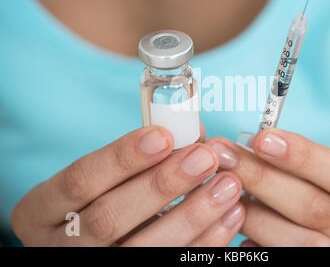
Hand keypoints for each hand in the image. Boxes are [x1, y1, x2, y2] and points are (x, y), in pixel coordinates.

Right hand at [11, 126, 244, 245]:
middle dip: (162, 185)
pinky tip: (230, 215)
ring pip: (144, 248)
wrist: (87, 246)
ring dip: (193, 215)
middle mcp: (61, 246)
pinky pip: (171, 265)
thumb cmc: (97, 202)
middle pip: (110, 216)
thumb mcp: (98, 181)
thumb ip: (135, 159)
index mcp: (42, 212)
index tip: (163, 135)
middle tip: (204, 157)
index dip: (122, 157)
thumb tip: (191, 132)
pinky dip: (205, 241)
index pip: (78, 180)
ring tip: (228, 185)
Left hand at [206, 129, 329, 246]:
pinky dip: (257, 245)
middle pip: (317, 208)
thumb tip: (249, 145)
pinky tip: (237, 228)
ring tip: (223, 194)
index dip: (303, 156)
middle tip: (225, 157)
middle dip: (264, 179)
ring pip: (300, 242)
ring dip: (255, 216)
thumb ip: (303, 168)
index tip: (261, 138)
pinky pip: (286, 261)